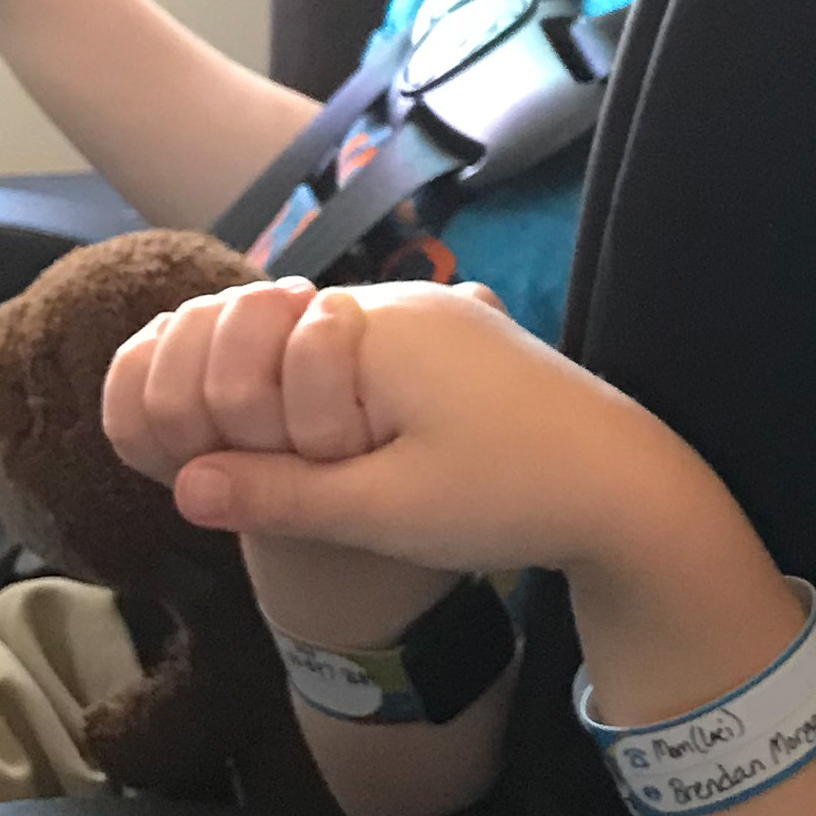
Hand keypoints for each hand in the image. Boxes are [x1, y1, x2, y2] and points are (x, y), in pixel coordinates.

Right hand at [101, 276, 731, 591]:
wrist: (632, 487)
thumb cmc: (510, 496)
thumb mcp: (384, 511)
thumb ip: (278, 495)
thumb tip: (183, 488)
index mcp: (368, 328)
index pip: (232, 339)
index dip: (210, 407)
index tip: (219, 472)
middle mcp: (395, 304)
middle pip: (267, 335)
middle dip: (244, 403)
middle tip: (264, 479)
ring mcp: (430, 317)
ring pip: (311, 346)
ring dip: (291, 404)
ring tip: (312, 473)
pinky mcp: (454, 343)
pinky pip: (360, 355)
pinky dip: (336, 399)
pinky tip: (354, 453)